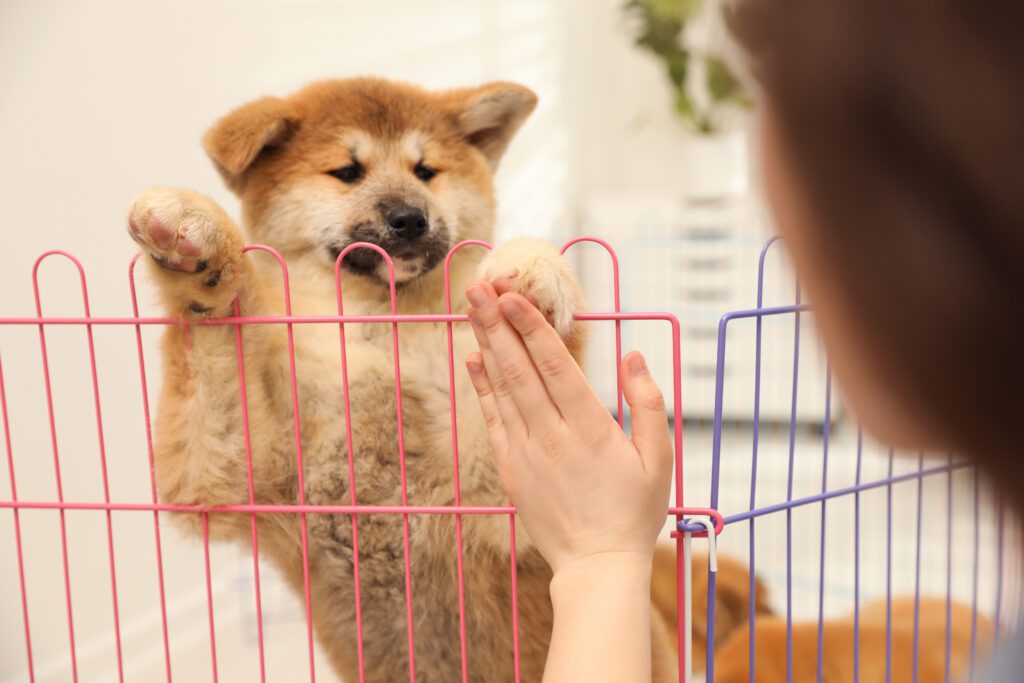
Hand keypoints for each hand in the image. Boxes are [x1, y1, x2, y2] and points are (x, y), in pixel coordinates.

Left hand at [464, 280, 672, 576]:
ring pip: (502, 389)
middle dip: (498, 323)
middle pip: (519, 369)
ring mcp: (526, 453)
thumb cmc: (634, 511)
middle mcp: (552, 436)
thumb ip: (649, 403)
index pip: (555, 367)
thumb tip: (634, 355)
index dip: (532, 328)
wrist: (597, 565)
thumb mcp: (660, 459)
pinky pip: (492, 419)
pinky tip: (474, 358)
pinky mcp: (511, 469)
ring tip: (472, 307)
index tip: (514, 296)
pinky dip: (482, 387)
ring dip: (486, 344)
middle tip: (480, 286)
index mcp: (591, 429)